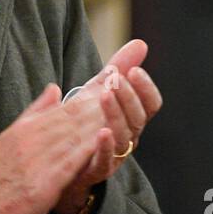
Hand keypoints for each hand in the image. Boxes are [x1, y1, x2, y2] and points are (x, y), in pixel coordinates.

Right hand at [0, 82, 106, 213]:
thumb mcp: (11, 136)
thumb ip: (35, 113)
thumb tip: (54, 89)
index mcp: (25, 129)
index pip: (62, 109)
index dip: (87, 97)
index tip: (108, 85)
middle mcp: (30, 140)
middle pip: (70, 119)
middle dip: (97, 104)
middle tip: (121, 90)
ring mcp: (35, 161)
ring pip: (72, 137)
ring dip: (96, 122)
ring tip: (119, 111)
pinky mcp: (41, 184)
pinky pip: (68, 163)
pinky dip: (86, 150)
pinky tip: (102, 143)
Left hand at [52, 39, 163, 213]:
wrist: (61, 161)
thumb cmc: (84, 123)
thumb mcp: (99, 91)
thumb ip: (119, 67)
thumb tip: (141, 43)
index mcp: (131, 118)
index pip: (150, 104)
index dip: (146, 88)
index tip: (134, 70)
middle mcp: (128, 137)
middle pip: (139, 118)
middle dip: (129, 97)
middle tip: (116, 79)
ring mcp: (114, 155)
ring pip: (125, 136)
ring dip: (117, 114)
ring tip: (105, 94)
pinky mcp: (96, 170)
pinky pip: (106, 160)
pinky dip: (106, 146)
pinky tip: (102, 131)